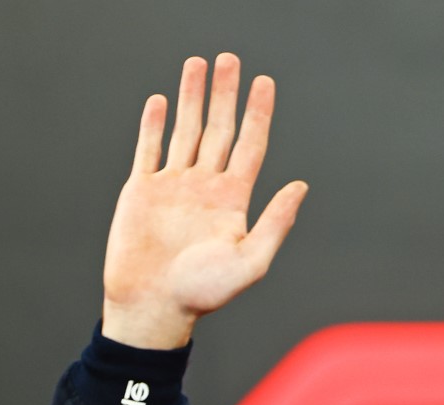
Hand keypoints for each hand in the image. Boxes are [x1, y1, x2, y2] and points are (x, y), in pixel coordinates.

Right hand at [101, 53, 307, 348]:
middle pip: (219, 130)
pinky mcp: (142, 191)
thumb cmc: (202, 293)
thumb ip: (276, 222)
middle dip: (225, 95)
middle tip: (230, 59)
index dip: (259, 113)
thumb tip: (301, 186)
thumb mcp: (250, 261)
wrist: (153, 306)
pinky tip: (162, 101)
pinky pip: (150, 149)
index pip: (251, 146)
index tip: (264, 82)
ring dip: (191, 98)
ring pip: (184, 131)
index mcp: (233, 201)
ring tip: (198, 64)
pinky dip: (154, 124)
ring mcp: (173, 187)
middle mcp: (205, 188)